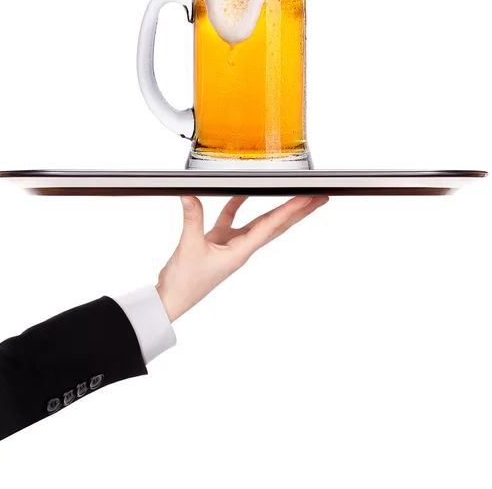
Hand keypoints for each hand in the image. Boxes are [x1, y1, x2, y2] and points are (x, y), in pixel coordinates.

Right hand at [156, 195, 328, 321]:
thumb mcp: (189, 248)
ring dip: (276, 208)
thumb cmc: (185, 283)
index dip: (290, 210)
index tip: (308, 197)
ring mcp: (231, 245)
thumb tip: (191, 195)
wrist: (173, 299)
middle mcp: (242, 248)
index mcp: (241, 252)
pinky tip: (242, 192)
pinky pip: (233, 219)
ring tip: (294, 194)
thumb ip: (192, 219)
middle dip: (298, 212)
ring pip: (259, 222)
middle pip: (277, 226)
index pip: (271, 226)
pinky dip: (238, 204)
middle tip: (319, 197)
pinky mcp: (217, 241)